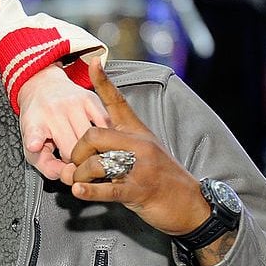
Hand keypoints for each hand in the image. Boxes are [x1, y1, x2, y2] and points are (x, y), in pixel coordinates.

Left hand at [17, 64, 109, 183]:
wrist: (44, 87)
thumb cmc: (38, 120)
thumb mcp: (32, 144)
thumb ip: (45, 164)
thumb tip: (64, 175)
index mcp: (35, 122)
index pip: (35, 133)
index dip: (35, 141)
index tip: (34, 145)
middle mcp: (54, 111)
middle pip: (73, 149)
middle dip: (76, 161)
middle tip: (74, 160)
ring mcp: (74, 103)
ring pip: (92, 139)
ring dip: (93, 150)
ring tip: (87, 150)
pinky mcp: (91, 99)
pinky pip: (106, 126)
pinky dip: (106, 137)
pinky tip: (100, 140)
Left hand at [68, 61, 210, 235]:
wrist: (191, 204)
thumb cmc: (164, 179)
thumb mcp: (145, 152)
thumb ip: (119, 145)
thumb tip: (90, 146)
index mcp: (138, 132)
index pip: (118, 101)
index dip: (103, 82)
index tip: (94, 61)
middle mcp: (139, 144)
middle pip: (94, 135)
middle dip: (76, 152)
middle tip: (74, 165)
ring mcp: (140, 167)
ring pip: (96, 163)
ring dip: (79, 176)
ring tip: (79, 184)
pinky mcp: (139, 190)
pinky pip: (108, 188)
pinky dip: (89, 191)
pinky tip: (79, 191)